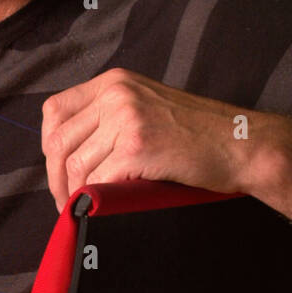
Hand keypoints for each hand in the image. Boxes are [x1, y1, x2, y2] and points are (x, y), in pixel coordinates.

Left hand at [41, 68, 248, 212]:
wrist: (242, 144)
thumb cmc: (199, 134)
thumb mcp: (148, 107)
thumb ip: (110, 118)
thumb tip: (68, 153)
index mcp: (114, 82)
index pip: (56, 110)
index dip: (49, 146)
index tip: (58, 171)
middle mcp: (116, 94)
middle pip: (59, 140)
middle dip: (56, 177)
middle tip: (64, 201)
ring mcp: (126, 119)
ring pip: (75, 164)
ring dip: (73, 194)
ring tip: (81, 209)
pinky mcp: (137, 147)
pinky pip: (97, 180)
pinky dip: (93, 199)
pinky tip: (99, 209)